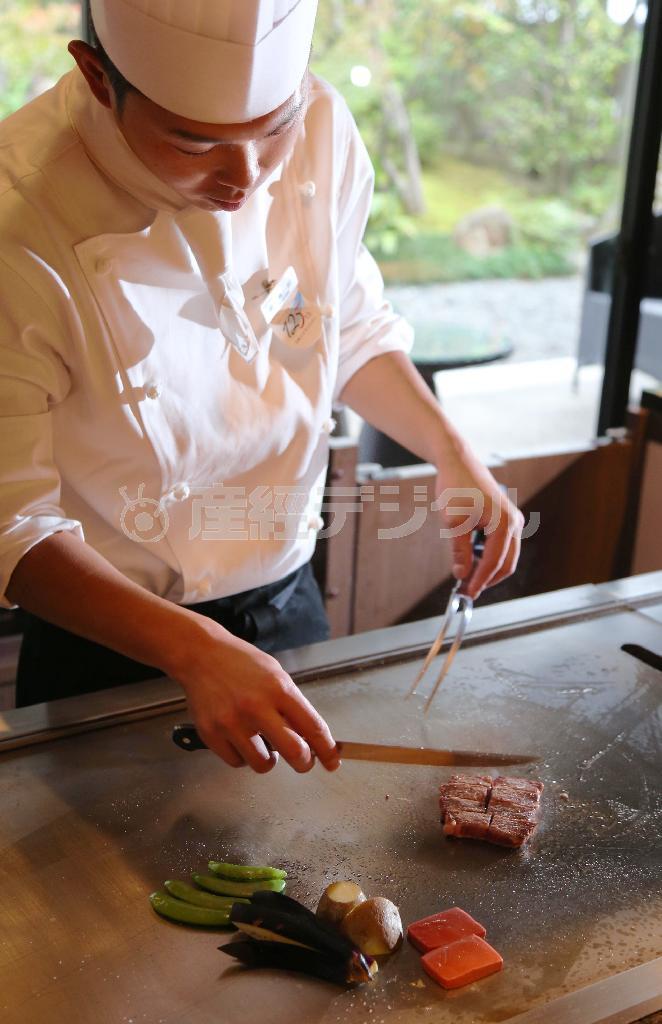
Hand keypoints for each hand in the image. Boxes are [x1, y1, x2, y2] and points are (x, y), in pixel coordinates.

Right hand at [172, 619, 340, 774]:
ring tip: (264, 744)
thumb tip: (312, 737)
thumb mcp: (276, 675)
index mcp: (279, 689)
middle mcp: (256, 706)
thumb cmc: (241, 663)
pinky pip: (236, 762)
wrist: (201, 654)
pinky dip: (243, 756)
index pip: (314, 727)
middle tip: (303, 761)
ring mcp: (232, 721)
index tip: (332, 761)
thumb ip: (293, 705)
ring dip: (269, 760)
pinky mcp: (211, 733)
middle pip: (294, 752)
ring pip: (263, 764)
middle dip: (304, 763)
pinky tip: (241, 739)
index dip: (327, 750)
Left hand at [435, 447, 523, 599]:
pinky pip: (502, 545)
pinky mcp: (506, 519)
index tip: (467, 593)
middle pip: (506, 563)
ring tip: (467, 575)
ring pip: (506, 556)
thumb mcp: (453, 522)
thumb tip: (462, 574)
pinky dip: (489, 556)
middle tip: (468, 590)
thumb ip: (460, 550)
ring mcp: (512, 520)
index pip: (494, 562)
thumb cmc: (456, 487)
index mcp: (504, 523)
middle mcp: (514, 523)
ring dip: (488, 568)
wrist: (458, 463)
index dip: (480, 580)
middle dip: (487, 579)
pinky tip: (472, 558)